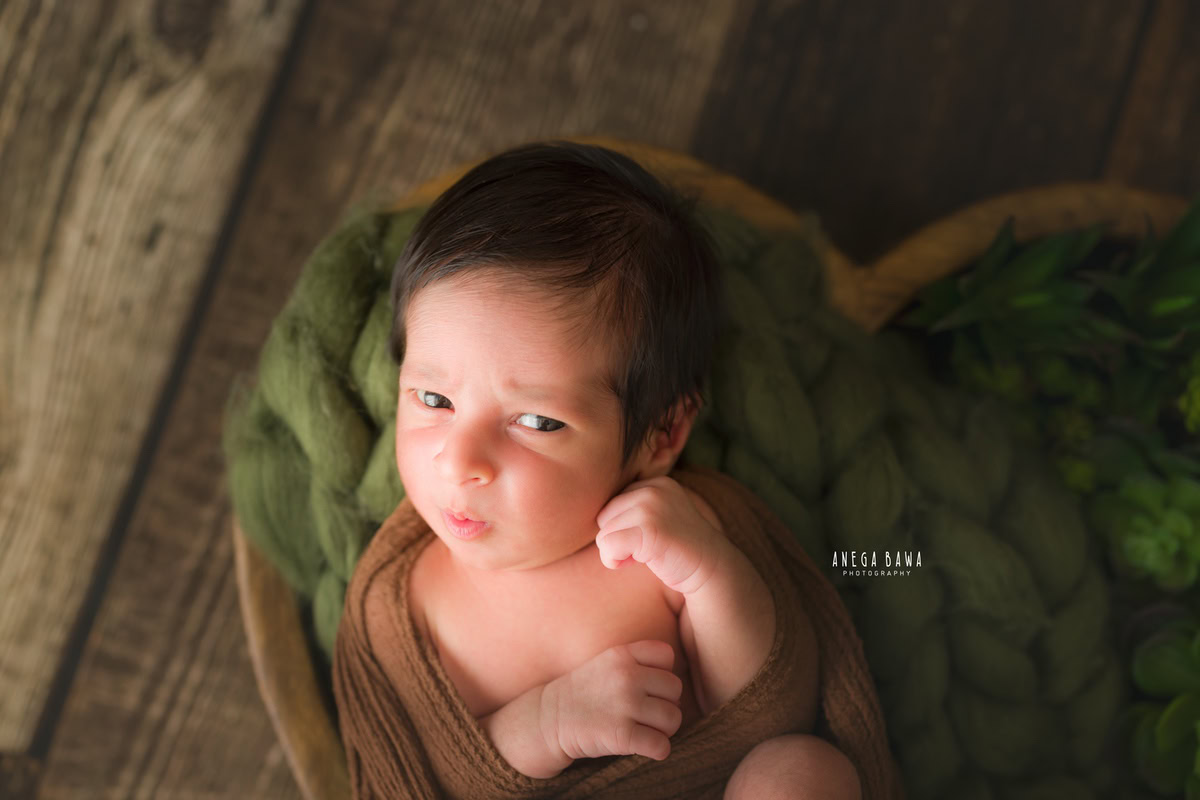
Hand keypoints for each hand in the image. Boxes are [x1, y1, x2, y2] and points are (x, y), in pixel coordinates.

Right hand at [543, 640, 683, 762]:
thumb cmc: (586, 692)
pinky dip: (658, 750)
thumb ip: (639, 662)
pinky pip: (662, 746)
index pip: (667, 655)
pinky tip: (644, 746)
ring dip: (663, 729)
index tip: (646, 687)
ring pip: (674, 719)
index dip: (661, 673)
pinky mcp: (622, 735)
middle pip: (675, 689)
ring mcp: (624, 705)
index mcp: (623, 655)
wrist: (551, 719)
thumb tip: (677, 687)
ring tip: (644, 729)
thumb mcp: (608, 662)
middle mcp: (626, 676)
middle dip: (665, 703)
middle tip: (645, 713)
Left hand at [595, 476, 724, 594]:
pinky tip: (640, 562)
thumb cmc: (677, 549)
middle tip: (646, 549)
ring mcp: (652, 507)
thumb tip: (583, 506)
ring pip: (603, 534)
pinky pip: (608, 547)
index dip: (622, 530)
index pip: (611, 506)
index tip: (647, 540)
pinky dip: (615, 561)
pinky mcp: (649, 528)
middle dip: (618, 540)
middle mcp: (652, 489)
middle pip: (603, 517)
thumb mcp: (656, 518)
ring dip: (618, 552)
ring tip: (647, 554)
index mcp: (654, 484)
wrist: (710, 570)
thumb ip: (632, 509)